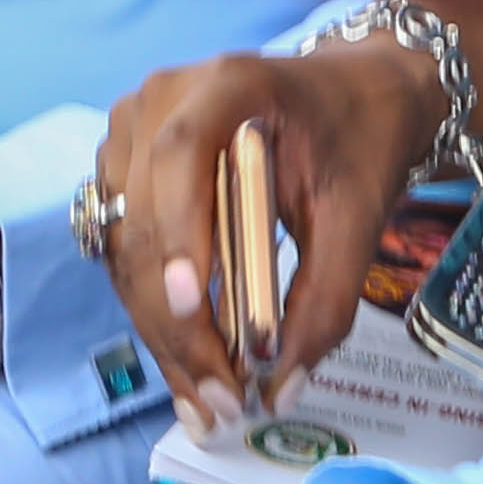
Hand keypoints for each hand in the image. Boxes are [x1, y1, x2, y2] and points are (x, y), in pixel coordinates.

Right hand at [86, 36, 445, 420]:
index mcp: (227, 84)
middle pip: (145, 221)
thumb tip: (280, 388)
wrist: (356, 93)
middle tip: (218, 400)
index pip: (180, 155)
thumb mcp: (360, 215)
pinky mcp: (123, 172)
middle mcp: (161, 101)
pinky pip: (126, 252)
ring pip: (127, 251)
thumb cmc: (360, 140)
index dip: (179, 230)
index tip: (190, 303)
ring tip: (205, 400)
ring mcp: (131, 134)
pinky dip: (155, 312)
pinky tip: (188, 364)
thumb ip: (326, 298)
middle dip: (177, 322)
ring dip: (162, 331)